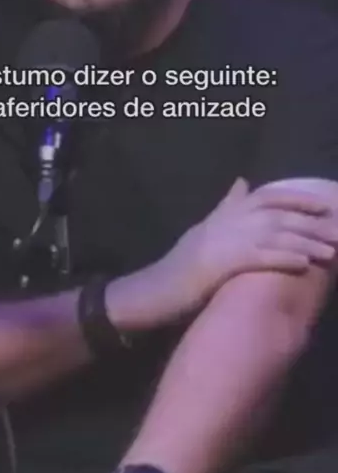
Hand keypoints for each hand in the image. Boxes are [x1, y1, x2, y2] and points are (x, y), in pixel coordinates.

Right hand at [108, 178, 337, 330]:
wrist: (153, 290)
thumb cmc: (182, 265)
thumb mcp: (205, 229)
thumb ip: (226, 206)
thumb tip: (243, 182)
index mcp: (225, 213)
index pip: (268, 195)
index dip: (298, 197)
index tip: (325, 204)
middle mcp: (226, 221)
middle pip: (277, 213)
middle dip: (311, 221)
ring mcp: (222, 240)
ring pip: (273, 234)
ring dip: (305, 241)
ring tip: (332, 250)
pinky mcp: (219, 264)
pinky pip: (258, 257)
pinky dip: (283, 258)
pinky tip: (304, 264)